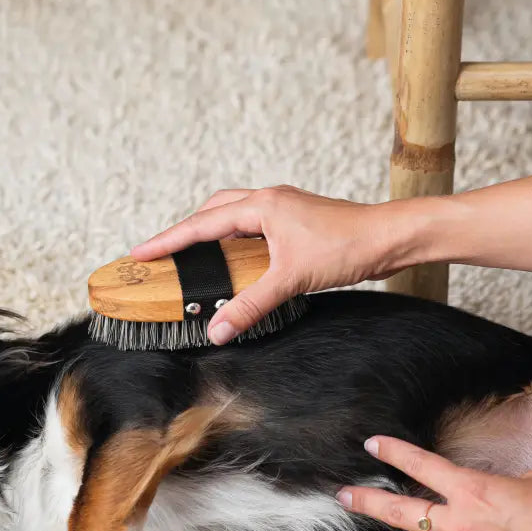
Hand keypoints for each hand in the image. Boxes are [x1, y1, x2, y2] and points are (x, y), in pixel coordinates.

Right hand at [131, 186, 411, 343]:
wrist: (391, 238)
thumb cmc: (348, 246)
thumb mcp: (292, 280)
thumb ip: (250, 305)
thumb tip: (217, 330)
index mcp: (262, 206)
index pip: (202, 224)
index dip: (168, 240)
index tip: (141, 252)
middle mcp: (269, 200)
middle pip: (213, 211)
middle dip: (186, 232)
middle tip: (164, 254)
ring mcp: (284, 209)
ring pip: (234, 216)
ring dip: (211, 233)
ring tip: (194, 257)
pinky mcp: (296, 222)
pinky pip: (253, 226)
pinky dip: (235, 240)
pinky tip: (236, 260)